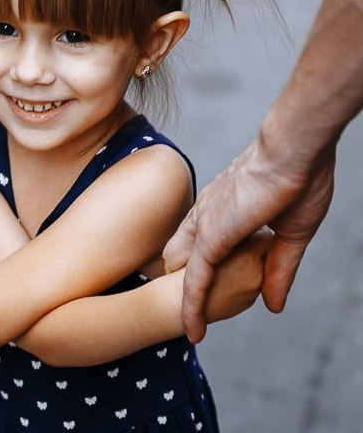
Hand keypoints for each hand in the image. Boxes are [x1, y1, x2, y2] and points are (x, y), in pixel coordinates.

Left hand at [163, 138, 335, 341]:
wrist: (294, 150)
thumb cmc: (299, 179)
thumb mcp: (290, 234)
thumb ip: (278, 270)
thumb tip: (272, 304)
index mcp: (223, 208)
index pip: (202, 243)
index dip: (198, 265)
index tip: (200, 289)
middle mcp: (206, 216)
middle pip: (185, 258)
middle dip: (181, 284)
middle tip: (183, 311)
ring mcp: (205, 228)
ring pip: (186, 273)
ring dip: (184, 300)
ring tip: (186, 330)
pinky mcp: (210, 239)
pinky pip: (196, 281)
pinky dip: (192, 307)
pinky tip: (193, 329)